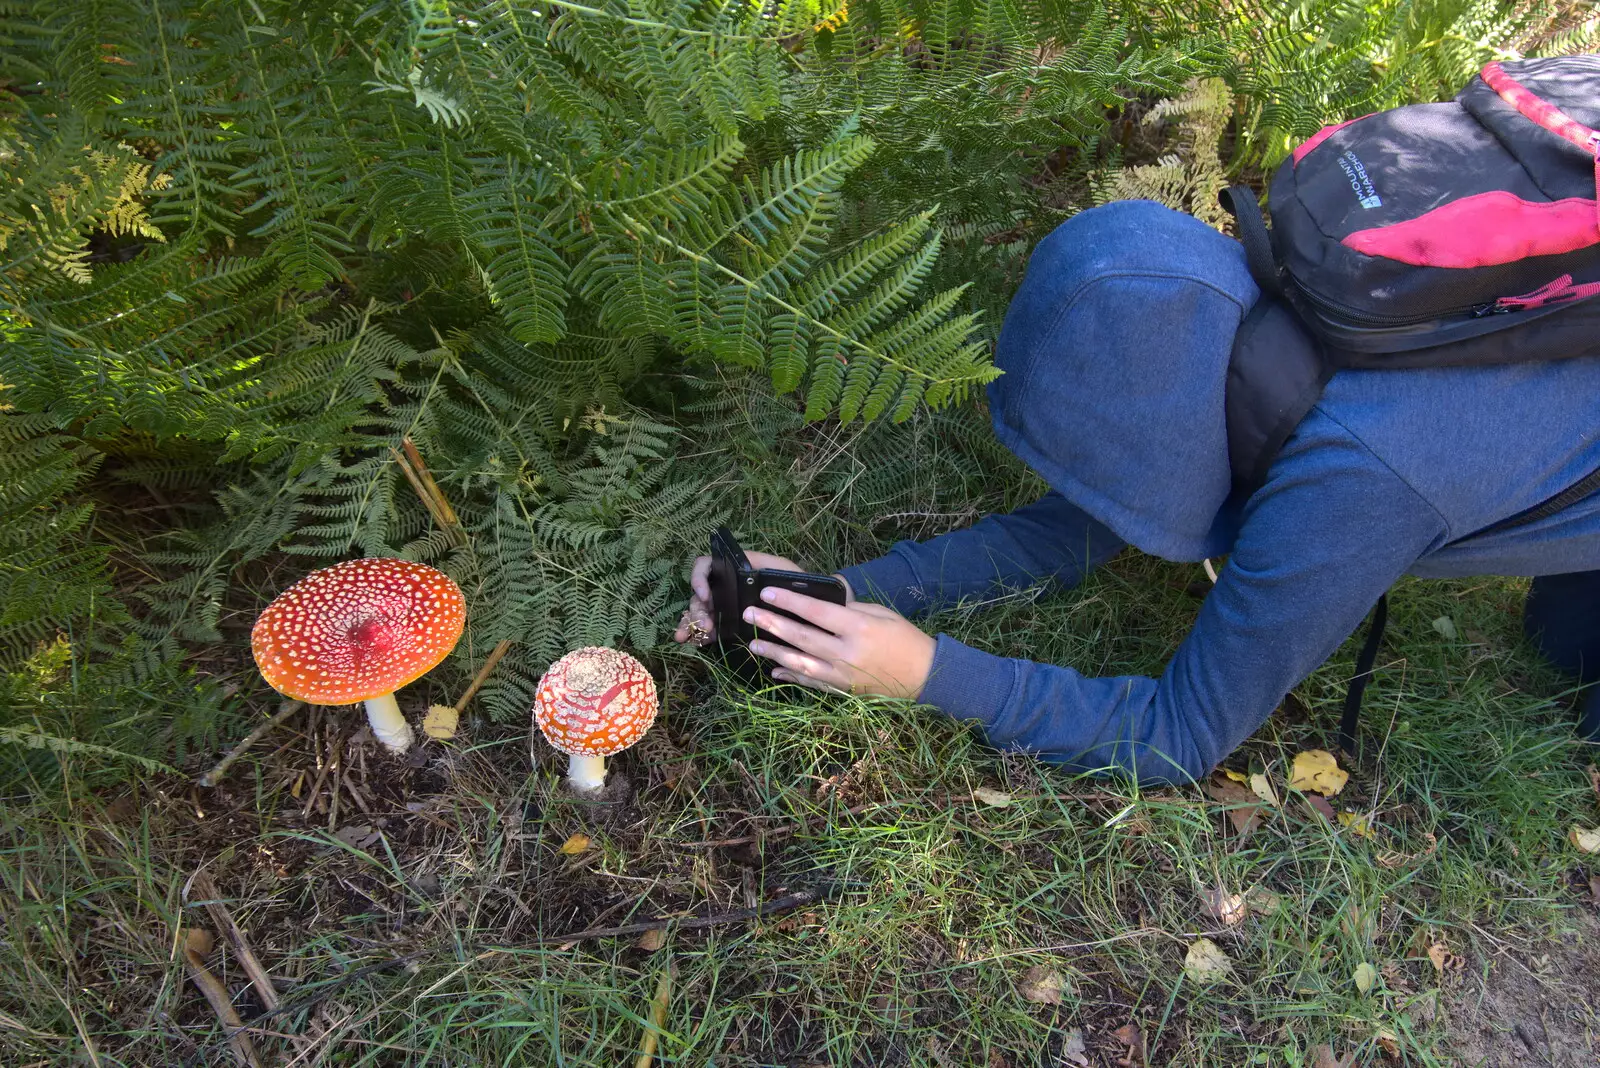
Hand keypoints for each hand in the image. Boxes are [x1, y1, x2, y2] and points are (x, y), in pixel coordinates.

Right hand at [673, 550, 853, 644]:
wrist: (812, 609)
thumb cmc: (798, 584)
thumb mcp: (784, 570)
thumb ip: (766, 566)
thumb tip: (744, 567)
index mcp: (736, 569)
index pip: (707, 565)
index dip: (700, 578)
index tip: (705, 595)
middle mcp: (727, 586)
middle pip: (700, 592)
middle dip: (697, 608)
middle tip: (705, 624)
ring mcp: (727, 606)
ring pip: (700, 611)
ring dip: (692, 622)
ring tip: (691, 636)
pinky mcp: (730, 624)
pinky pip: (710, 628)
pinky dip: (699, 634)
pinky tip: (693, 642)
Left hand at [742, 586, 933, 699]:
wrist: (924, 676)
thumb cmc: (904, 638)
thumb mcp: (881, 614)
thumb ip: (850, 609)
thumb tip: (818, 604)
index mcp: (858, 628)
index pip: (816, 612)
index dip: (790, 602)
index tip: (768, 593)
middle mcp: (846, 653)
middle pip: (802, 637)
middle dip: (773, 624)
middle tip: (750, 615)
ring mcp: (842, 675)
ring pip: (800, 662)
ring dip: (774, 652)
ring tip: (753, 643)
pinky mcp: (842, 690)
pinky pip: (810, 682)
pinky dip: (791, 676)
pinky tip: (774, 669)